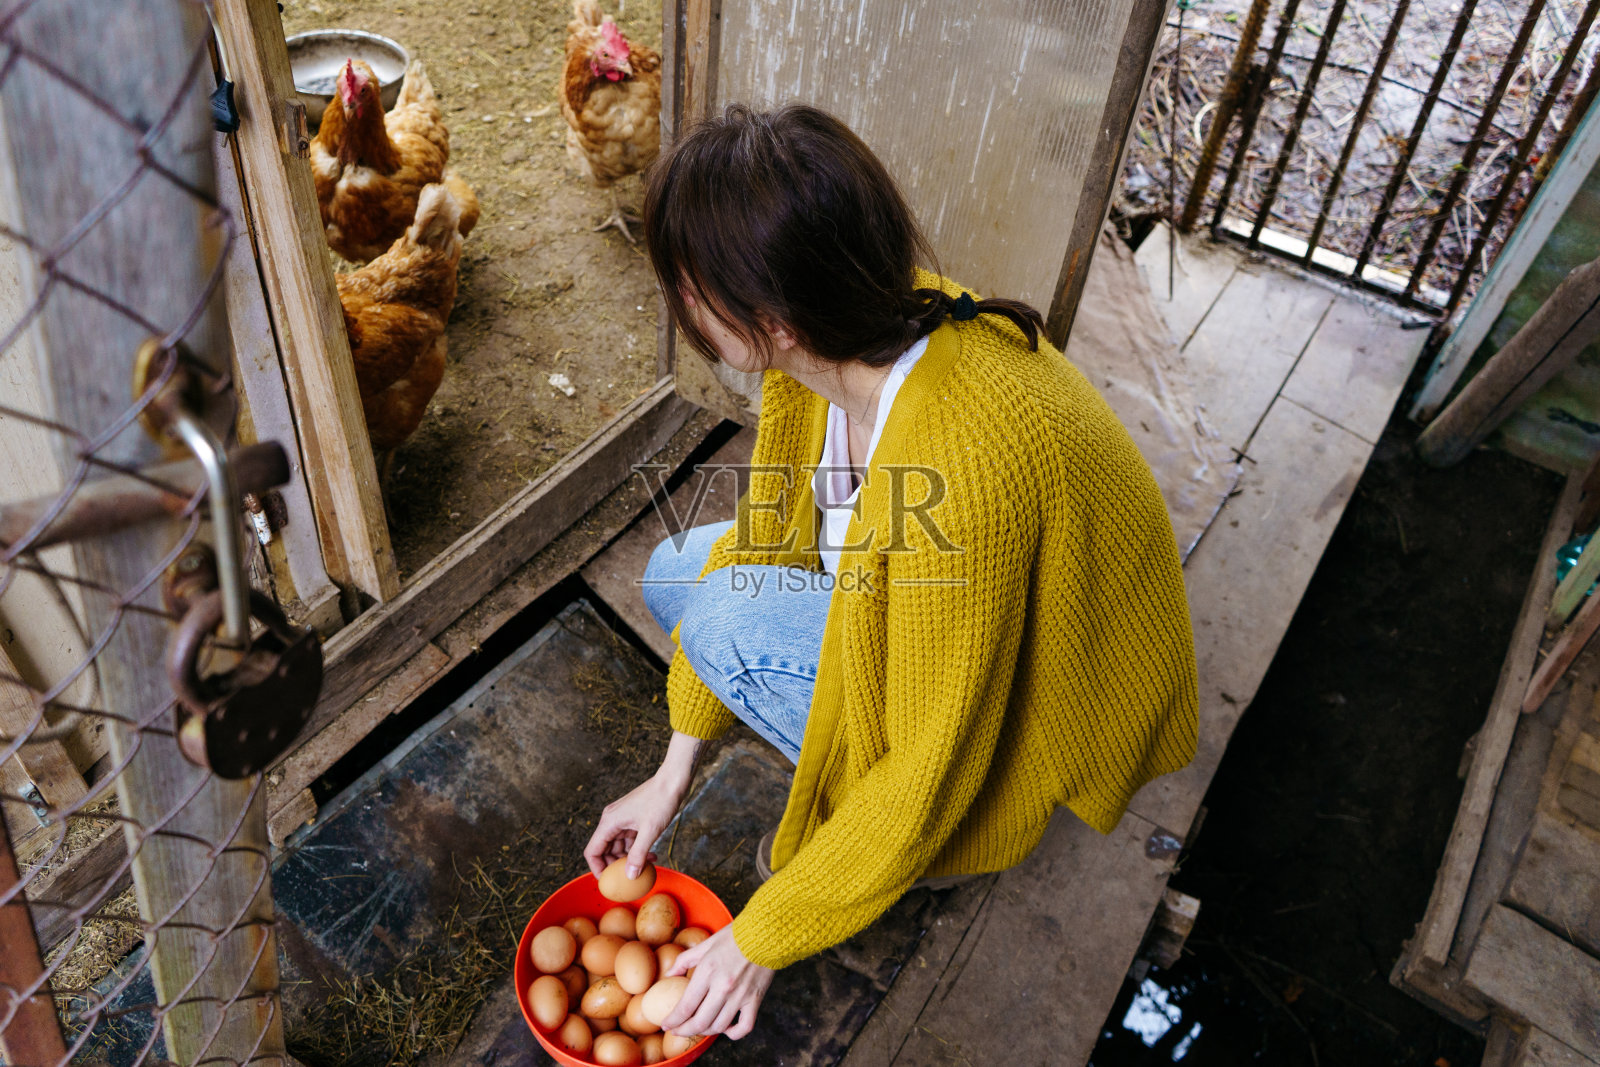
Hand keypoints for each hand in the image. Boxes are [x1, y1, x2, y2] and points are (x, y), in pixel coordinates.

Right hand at [583, 731, 702, 877]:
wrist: (673, 781)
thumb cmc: (661, 801)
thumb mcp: (650, 831)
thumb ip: (638, 854)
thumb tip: (630, 876)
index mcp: (609, 822)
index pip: (592, 851)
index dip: (597, 869)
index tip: (608, 882)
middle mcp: (612, 820)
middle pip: (604, 850)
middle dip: (615, 866)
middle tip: (628, 879)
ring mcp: (622, 819)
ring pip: (618, 846)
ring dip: (629, 859)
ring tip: (645, 867)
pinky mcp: (633, 819)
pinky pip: (629, 840)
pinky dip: (637, 850)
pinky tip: (651, 856)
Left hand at [660, 925, 772, 1038]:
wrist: (767, 933)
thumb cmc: (735, 936)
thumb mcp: (706, 944)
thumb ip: (684, 960)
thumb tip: (669, 974)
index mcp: (708, 971)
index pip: (686, 1006)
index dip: (673, 1020)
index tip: (666, 1025)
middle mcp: (723, 987)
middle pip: (700, 1022)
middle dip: (684, 1031)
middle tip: (677, 1031)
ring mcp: (741, 996)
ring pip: (719, 1026)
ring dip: (705, 1032)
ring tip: (698, 1027)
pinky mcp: (755, 999)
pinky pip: (745, 1026)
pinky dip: (734, 1033)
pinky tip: (726, 1029)